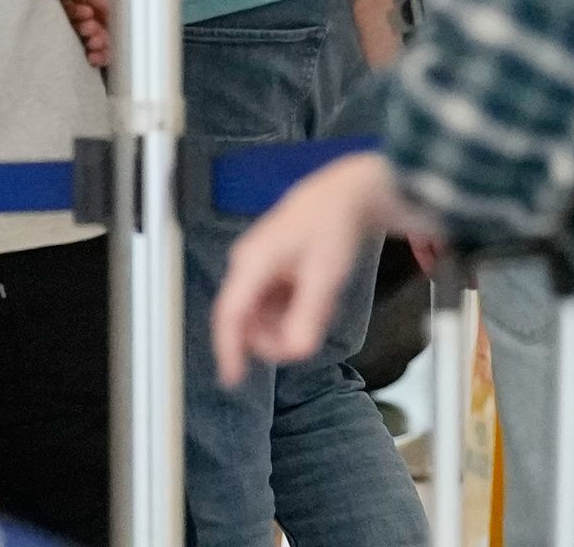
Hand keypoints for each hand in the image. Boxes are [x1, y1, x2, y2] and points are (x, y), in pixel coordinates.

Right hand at [44, 0, 111, 69]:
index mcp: (71, 5)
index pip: (68, 13)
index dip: (76, 13)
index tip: (87, 10)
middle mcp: (79, 21)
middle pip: (76, 30)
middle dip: (85, 30)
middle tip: (92, 26)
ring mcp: (91, 33)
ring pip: (87, 43)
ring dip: (92, 43)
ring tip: (99, 39)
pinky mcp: (104, 43)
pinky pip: (98, 54)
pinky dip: (98, 57)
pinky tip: (97, 57)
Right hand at [208, 152, 434, 388]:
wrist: (345, 196)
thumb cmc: (332, 226)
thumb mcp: (324, 278)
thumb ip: (307, 318)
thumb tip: (294, 352)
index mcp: (253, 262)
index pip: (229, 314)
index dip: (228, 349)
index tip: (233, 378)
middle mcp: (248, 264)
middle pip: (247, 321)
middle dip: (276, 336)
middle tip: (310, 332)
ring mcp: (258, 266)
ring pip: (262, 316)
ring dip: (288, 323)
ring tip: (320, 305)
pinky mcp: (269, 269)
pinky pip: (274, 305)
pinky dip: (294, 311)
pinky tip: (316, 297)